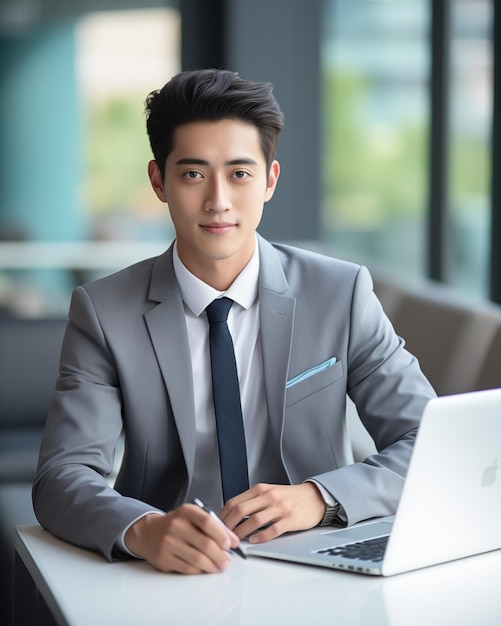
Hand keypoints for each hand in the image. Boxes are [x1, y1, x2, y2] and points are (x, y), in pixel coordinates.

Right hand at [124, 503, 240, 573]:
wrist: (148, 532)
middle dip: (221, 555)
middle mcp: (176, 525)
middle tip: (227, 561)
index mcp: (186, 511)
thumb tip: (232, 539)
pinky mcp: (164, 559)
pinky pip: (188, 568)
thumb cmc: (175, 524)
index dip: (222, 534)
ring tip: (219, 567)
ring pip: (198, 559)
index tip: (231, 543)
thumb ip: (212, 524)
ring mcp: (168, 543)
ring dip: (212, 566)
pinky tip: (204, 569)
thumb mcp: (191, 516)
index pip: (208, 521)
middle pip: (205, 544)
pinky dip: (200, 570)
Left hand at [219, 483, 324, 543]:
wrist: (314, 497)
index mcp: (260, 489)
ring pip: (254, 520)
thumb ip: (251, 502)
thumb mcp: (268, 493)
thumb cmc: (289, 497)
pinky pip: (273, 529)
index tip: (215, 527)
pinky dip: (261, 536)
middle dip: (228, 526)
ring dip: (241, 533)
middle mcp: (268, 496)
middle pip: (241, 510)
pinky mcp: (291, 519)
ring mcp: (280, 507)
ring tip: (234, 542)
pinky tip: (254, 541)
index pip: (234, 502)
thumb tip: (230, 517)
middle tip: (221, 538)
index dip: (222, 516)